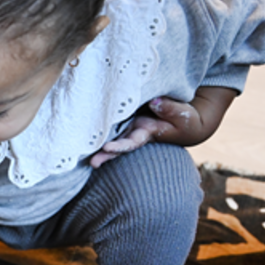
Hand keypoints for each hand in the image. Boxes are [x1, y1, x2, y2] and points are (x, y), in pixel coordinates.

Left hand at [90, 86, 236, 166]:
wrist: (185, 118)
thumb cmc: (187, 119)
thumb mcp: (184, 115)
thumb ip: (170, 109)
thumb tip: (154, 102)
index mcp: (146, 134)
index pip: (131, 143)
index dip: (120, 146)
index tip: (108, 148)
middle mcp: (133, 131)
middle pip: (115, 144)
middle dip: (102, 154)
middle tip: (90, 162)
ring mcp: (127, 123)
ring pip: (108, 132)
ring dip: (95, 140)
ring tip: (77, 146)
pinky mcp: (125, 112)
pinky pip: (109, 117)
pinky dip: (97, 121)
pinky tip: (81, 121)